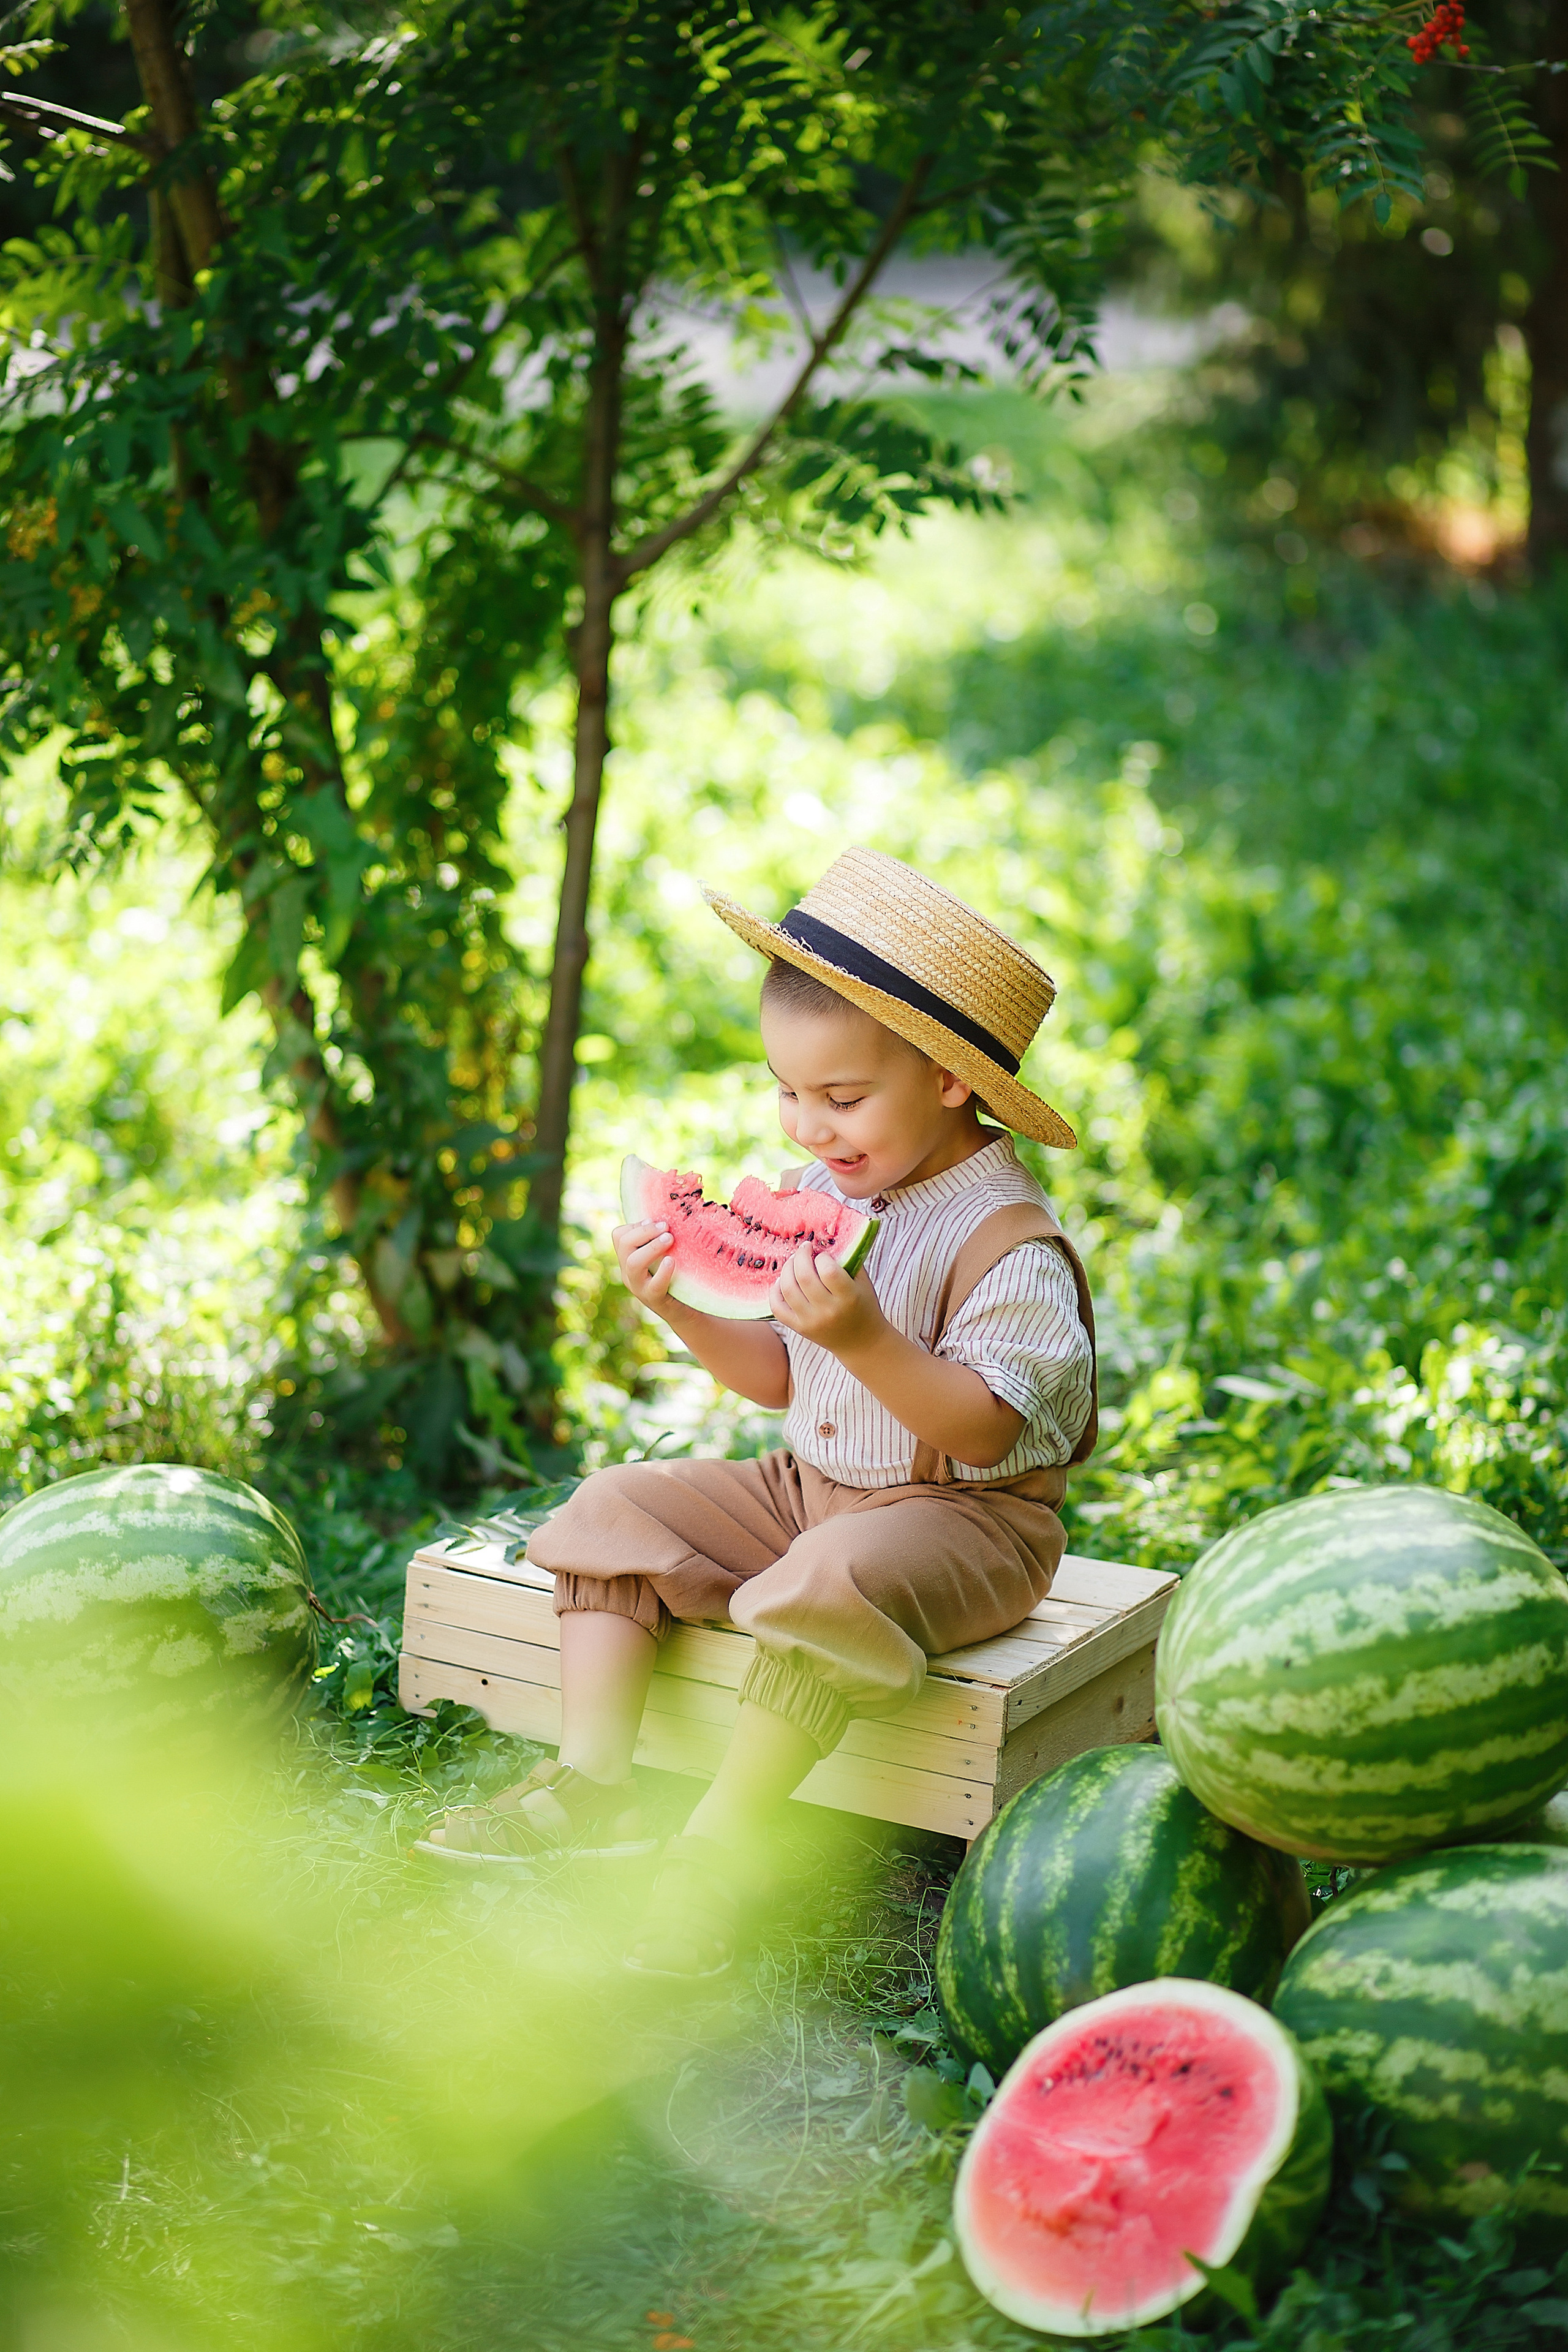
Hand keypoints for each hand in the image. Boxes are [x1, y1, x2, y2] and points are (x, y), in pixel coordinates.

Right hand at [612, 1219, 677, 1310]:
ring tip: (670, 1239)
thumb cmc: (677, 1277)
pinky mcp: (654, 1300)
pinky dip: (663, 1272)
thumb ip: (660, 1237)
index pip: (619, 1235)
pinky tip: (672, 1261)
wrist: (685, 1310)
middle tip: (666, 1227)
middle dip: (645, 1231)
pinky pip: (654, 1286)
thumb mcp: (664, 1254)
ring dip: (652, 1247)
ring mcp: (639, 1288)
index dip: (636, 1225)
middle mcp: (629, 1273)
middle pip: (623, 1244)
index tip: (655, 1221)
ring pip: (633, 1263)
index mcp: (628, 1259)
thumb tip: (669, 1213)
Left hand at [768, 1243, 884, 1354]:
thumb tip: (826, 1239)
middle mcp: (828, 1311)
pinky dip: (775, 1291)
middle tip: (804, 1249)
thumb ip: (849, 1261)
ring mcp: (811, 1321)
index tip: (824, 1255)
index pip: (828, 1270)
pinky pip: (777, 1307)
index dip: (823, 1257)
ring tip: (794, 1262)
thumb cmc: (863, 1306)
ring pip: (787, 1289)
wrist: (862, 1343)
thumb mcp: (863, 1283)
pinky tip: (782, 1281)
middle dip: (801, 1256)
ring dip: (787, 1269)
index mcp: (848, 1297)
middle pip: (804, 1276)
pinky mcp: (799, 1328)